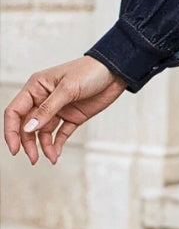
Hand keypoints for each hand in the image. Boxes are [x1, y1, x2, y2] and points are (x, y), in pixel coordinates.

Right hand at [3, 57, 127, 165]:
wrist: (117, 71)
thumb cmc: (91, 71)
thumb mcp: (67, 89)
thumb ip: (47, 109)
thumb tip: (28, 128)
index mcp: (37, 87)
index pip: (15, 111)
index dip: (11, 130)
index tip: (15, 148)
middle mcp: (44, 98)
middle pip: (27, 125)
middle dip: (28, 143)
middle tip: (33, 158)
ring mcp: (59, 108)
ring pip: (43, 132)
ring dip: (44, 146)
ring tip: (50, 157)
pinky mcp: (72, 116)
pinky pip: (60, 133)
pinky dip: (57, 144)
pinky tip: (56, 154)